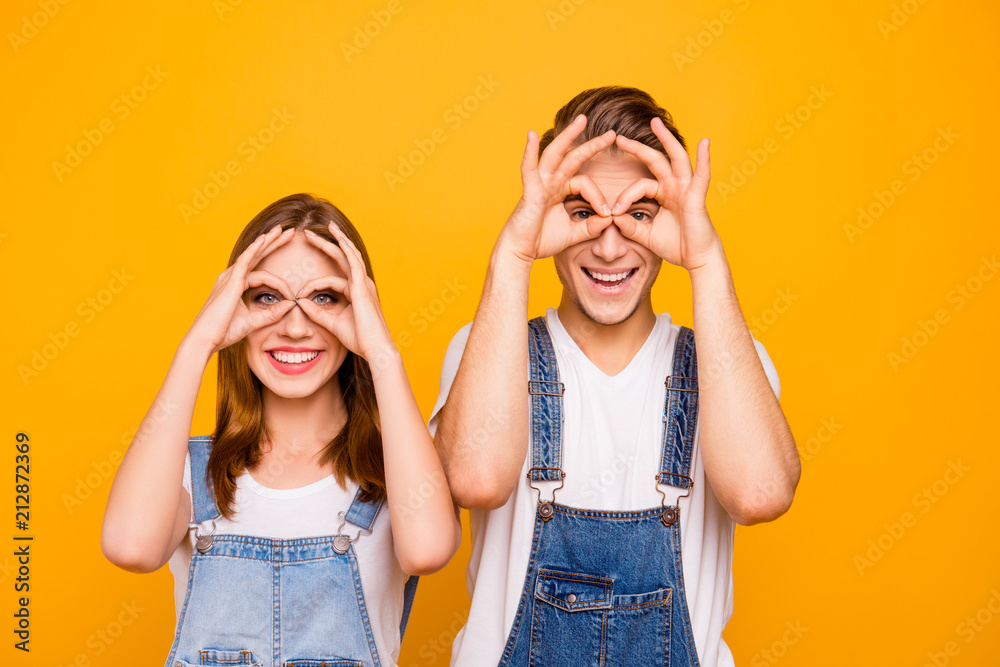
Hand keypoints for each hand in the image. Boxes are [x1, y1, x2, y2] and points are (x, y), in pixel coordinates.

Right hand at [188, 226, 296, 353]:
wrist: (206, 339)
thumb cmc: (224, 332)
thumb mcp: (253, 322)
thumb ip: (271, 314)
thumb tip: (290, 306)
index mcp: (236, 285)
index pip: (261, 272)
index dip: (280, 282)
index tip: (293, 295)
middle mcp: (232, 277)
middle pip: (257, 255)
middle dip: (273, 243)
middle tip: (290, 232)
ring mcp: (230, 277)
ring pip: (253, 254)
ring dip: (268, 241)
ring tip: (283, 230)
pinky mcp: (231, 281)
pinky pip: (245, 260)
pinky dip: (255, 248)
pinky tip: (265, 239)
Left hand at [297, 225, 395, 363]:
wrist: (375, 347)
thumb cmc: (359, 338)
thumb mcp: (333, 323)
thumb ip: (317, 313)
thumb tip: (301, 304)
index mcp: (356, 292)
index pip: (332, 278)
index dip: (313, 283)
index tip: (298, 293)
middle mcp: (362, 284)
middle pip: (343, 258)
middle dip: (327, 244)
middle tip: (311, 233)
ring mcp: (364, 283)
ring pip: (349, 255)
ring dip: (338, 239)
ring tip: (327, 226)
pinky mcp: (362, 286)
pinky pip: (354, 262)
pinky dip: (346, 249)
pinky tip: (338, 239)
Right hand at [500, 114, 618, 261]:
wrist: (520, 251)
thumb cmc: (541, 241)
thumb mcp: (573, 233)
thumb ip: (591, 226)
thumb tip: (609, 218)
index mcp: (560, 190)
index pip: (585, 183)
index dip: (599, 196)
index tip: (608, 212)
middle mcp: (550, 182)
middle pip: (573, 157)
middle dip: (592, 144)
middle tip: (612, 134)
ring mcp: (539, 184)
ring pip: (555, 155)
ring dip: (568, 136)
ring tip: (582, 120)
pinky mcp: (529, 191)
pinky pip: (529, 168)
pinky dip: (529, 151)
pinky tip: (531, 135)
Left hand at [610, 118, 722, 271]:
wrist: (697, 259)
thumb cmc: (676, 246)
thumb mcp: (646, 235)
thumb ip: (630, 225)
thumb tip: (612, 217)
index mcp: (664, 194)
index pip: (640, 185)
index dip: (624, 197)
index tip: (613, 212)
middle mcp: (675, 187)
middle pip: (655, 160)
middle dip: (638, 148)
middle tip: (619, 137)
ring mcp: (687, 189)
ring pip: (676, 158)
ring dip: (666, 139)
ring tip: (655, 122)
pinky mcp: (696, 197)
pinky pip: (701, 175)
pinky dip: (704, 159)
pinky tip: (705, 142)